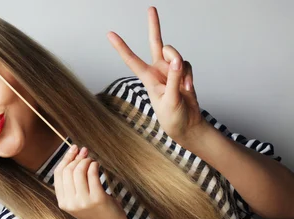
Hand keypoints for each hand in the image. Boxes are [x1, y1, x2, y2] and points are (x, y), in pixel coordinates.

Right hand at [54, 145, 126, 218]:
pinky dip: (94, 165)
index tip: (74, 149)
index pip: (58, 174)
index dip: (66, 159)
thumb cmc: (96, 210)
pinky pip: (92, 174)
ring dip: (87, 161)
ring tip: (92, 161)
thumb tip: (74, 154)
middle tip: (86, 152)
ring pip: (79, 171)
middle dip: (77, 158)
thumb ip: (72, 183)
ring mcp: (83, 201)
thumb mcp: (78, 200)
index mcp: (63, 202)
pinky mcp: (97, 198)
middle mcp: (70, 202)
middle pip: (68, 171)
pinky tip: (97, 165)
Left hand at [108, 6, 204, 143]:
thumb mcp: (170, 99)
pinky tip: (187, 88)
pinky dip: (189, 75)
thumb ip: (174, 78)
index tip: (110, 34)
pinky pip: (187, 64)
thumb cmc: (172, 117)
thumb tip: (177, 59)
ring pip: (176, 54)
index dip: (121, 47)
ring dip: (180, 66)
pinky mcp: (182, 72)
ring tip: (182, 86)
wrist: (187, 125)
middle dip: (154, 25)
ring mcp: (170, 70)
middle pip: (156, 43)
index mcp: (148, 78)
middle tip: (150, 8)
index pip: (132, 60)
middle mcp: (158, 70)